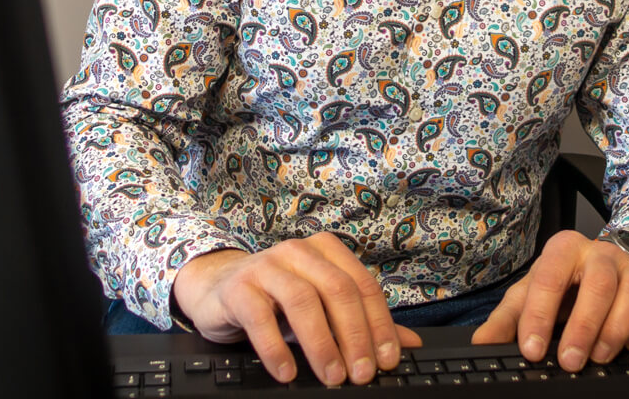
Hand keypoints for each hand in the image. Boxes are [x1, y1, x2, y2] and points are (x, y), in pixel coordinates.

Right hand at [171, 233, 421, 385]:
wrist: (218, 290)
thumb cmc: (277, 300)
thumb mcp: (322, 309)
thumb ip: (363, 323)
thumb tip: (410, 344)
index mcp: (326, 251)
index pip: (362, 285)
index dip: (379, 325)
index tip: (387, 361)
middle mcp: (298, 251)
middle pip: (337, 290)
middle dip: (355, 336)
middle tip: (361, 374)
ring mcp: (266, 265)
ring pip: (303, 300)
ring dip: (321, 343)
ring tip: (331, 377)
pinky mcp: (238, 287)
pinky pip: (261, 316)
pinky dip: (277, 348)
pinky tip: (287, 372)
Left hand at [470, 230, 628, 370]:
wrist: (609, 266)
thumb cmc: (566, 283)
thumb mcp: (532, 293)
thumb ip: (507, 318)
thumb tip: (482, 343)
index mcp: (564, 249)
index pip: (549, 278)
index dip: (539, 315)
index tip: (531, 349)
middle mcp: (602, 252)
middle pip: (597, 283)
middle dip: (583, 326)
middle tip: (570, 361)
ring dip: (616, 329)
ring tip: (599, 357)